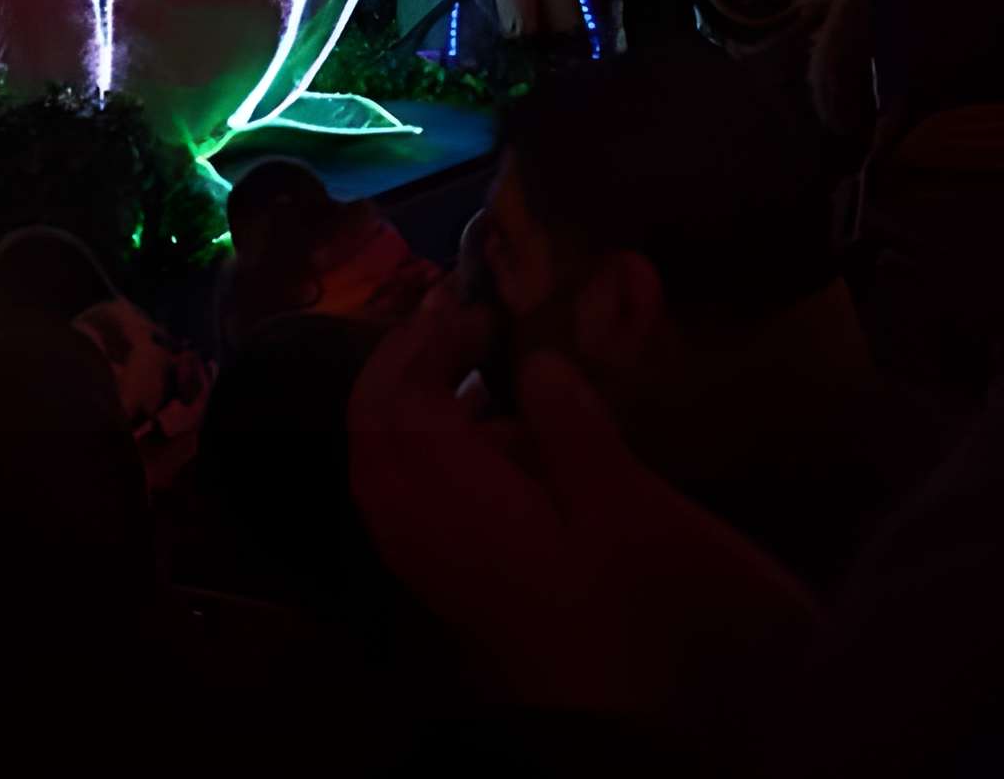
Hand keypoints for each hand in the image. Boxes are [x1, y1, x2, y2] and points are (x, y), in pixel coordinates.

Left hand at [348, 301, 816, 732]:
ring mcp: (448, 583)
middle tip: (463, 320)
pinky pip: (425, 511)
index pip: (385, 414)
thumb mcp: (635, 515)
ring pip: (397, 476)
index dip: (413, 345)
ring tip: (481, 363)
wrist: (660, 750)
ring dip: (422, 411)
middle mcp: (430, 551)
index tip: (469, 304)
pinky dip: (444, 457)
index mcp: (453, 518)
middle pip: (377, 442)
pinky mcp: (476, 604)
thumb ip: (574, 430)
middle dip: (407, 370)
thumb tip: (536, 360)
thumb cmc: (657, 625)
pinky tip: (506, 442)